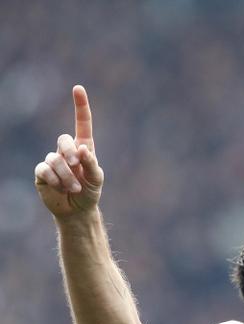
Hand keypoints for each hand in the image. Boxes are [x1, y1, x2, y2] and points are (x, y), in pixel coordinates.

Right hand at [34, 85, 103, 217]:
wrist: (77, 210)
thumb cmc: (89, 192)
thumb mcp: (97, 179)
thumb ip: (92, 164)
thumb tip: (83, 149)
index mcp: (83, 148)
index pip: (82, 123)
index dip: (80, 106)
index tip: (78, 88)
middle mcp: (66, 151)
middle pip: (64, 139)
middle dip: (70, 152)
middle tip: (76, 166)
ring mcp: (52, 160)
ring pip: (54, 159)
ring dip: (66, 175)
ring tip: (74, 188)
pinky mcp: (42, 172)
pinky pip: (44, 169)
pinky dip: (55, 180)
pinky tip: (60, 188)